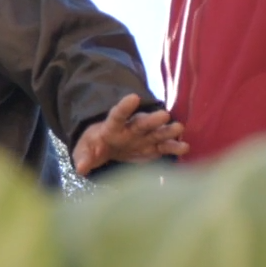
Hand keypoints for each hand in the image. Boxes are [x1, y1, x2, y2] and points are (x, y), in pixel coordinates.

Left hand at [72, 94, 187, 175]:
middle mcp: (131, 128)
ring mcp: (144, 137)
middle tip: (164, 115)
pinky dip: (174, 147)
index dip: (125, 107)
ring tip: (179, 128)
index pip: (117, 114)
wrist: (108, 148)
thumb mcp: (84, 150)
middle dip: (152, 119)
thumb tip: (80, 168)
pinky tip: (184, 147)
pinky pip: (165, 147)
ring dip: (168, 130)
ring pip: (157, 132)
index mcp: (112, 127)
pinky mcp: (154, 147)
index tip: (134, 97)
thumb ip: (84, 157)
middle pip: (142, 122)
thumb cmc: (94, 146)